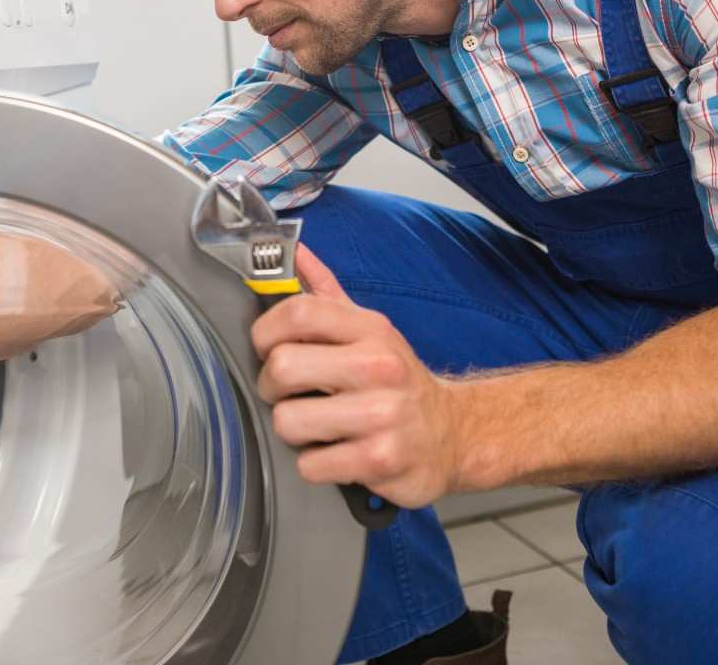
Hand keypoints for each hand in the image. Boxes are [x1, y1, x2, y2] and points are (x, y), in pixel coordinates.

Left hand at [252, 244, 462, 507]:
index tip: (266, 348)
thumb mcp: (368, 330)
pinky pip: (310, 464)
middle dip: (271, 386)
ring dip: (292, 429)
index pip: (298, 311)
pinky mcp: (381, 460)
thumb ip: (326, 291)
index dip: (265, 332)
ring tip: (313, 425)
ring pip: (288, 421)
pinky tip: (336, 453)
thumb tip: (294, 251)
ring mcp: (383, 415)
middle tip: (286, 393)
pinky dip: (314, 464)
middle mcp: (379, 367)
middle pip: (283, 367)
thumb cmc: (396, 379)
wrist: (452, 432)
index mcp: (371, 329)